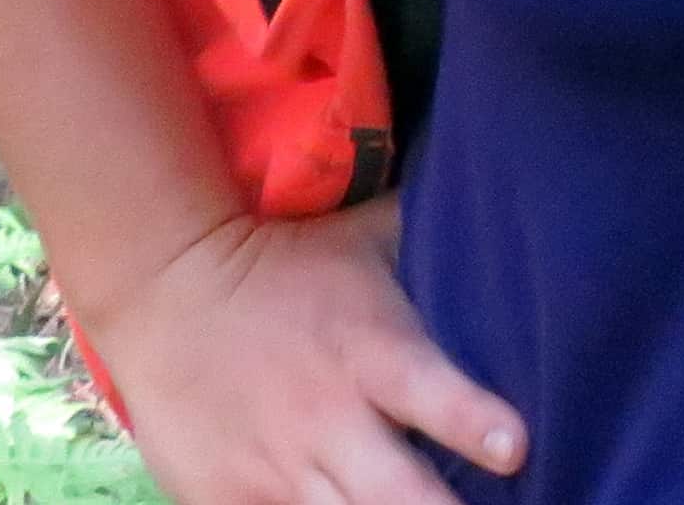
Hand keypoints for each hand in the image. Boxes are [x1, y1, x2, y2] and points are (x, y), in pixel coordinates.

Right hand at [83, 197, 527, 504]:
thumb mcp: (367, 238)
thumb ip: (439, 244)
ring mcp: (276, 469)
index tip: (516, 449)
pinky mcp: (228, 501)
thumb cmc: (287, 262)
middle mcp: (329, 419)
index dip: (475, 423)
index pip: (432, 395)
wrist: (166, 288)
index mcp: (372, 353)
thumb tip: (513, 208)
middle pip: (397, 494)